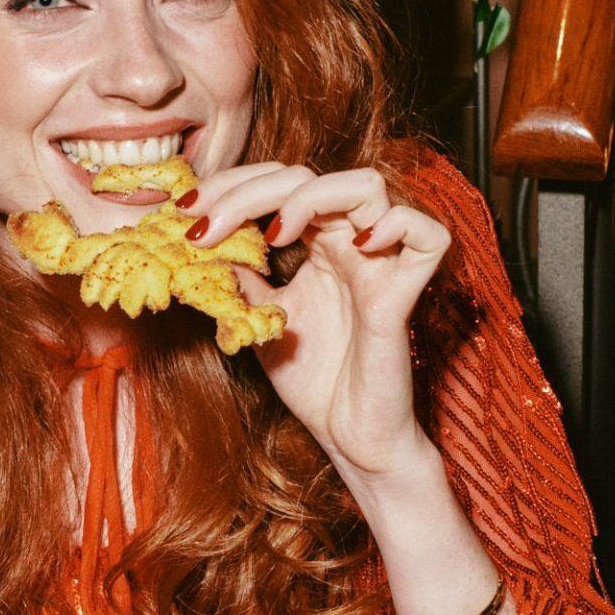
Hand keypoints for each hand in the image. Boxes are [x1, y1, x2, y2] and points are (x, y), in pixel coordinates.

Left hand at [190, 162, 452, 481]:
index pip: (280, 184)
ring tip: (273, 234)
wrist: (349, 438)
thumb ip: (239, 282)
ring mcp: (380, 266)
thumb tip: (202, 243)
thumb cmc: (316, 384)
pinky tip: (356, 245)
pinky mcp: (403, 296)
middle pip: (308, 176)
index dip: (231, 187)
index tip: (186, 215)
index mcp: (319, 246)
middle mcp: (350, 246)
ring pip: (367, 186)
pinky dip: (396, 225)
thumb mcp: (259, 321)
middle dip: (246, 190)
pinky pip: (428, 236)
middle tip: (203, 226)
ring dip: (308, 197)